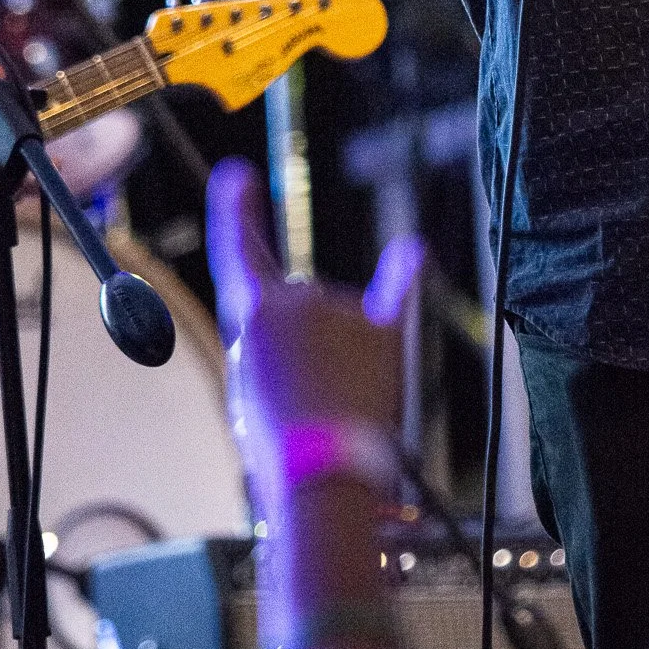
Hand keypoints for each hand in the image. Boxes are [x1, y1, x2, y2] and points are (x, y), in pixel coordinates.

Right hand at [206, 159, 419, 499]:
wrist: (324, 474)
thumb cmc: (279, 445)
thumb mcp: (249, 390)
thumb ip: (269, 345)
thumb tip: (299, 333)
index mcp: (252, 314)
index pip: (239, 250)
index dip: (237, 211)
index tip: (236, 173)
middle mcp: (300, 297)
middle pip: (298, 311)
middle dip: (298, 348)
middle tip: (298, 403)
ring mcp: (345, 309)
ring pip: (339, 323)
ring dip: (337, 359)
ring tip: (332, 409)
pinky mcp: (386, 332)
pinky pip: (397, 293)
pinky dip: (403, 273)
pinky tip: (412, 249)